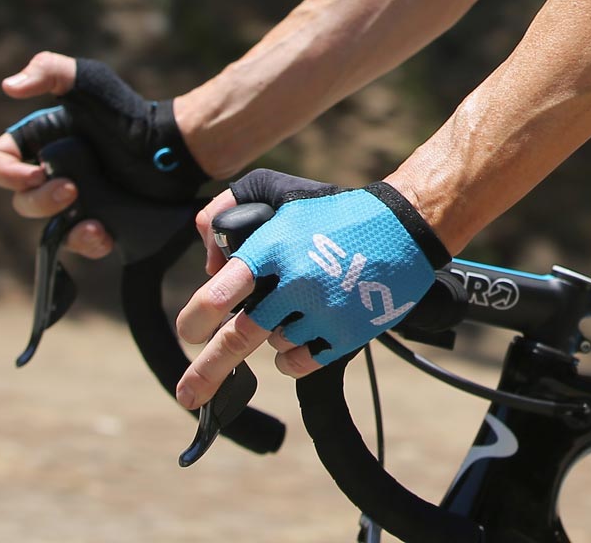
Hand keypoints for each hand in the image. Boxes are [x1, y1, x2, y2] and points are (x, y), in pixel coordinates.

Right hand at [0, 52, 205, 258]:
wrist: (172, 145)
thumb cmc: (127, 110)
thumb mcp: (89, 79)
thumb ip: (50, 70)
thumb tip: (9, 86)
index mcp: (37, 144)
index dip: (4, 173)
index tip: (32, 174)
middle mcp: (50, 174)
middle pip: (21, 200)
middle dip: (40, 200)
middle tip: (72, 189)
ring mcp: (74, 201)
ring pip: (47, 228)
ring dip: (62, 227)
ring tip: (91, 220)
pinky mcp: (99, 221)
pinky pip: (79, 243)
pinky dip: (87, 242)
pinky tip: (104, 233)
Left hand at [174, 169, 447, 408]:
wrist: (403, 226)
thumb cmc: (334, 213)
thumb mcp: (277, 196)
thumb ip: (227, 215)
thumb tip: (210, 266)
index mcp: (274, 248)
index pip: (219, 295)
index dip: (196, 320)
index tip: (188, 334)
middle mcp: (295, 283)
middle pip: (238, 339)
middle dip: (207, 373)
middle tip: (188, 395)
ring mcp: (322, 311)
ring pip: (273, 345)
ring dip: (272, 336)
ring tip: (295, 308)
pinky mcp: (346, 333)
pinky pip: (301, 362)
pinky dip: (292, 357)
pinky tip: (302, 335)